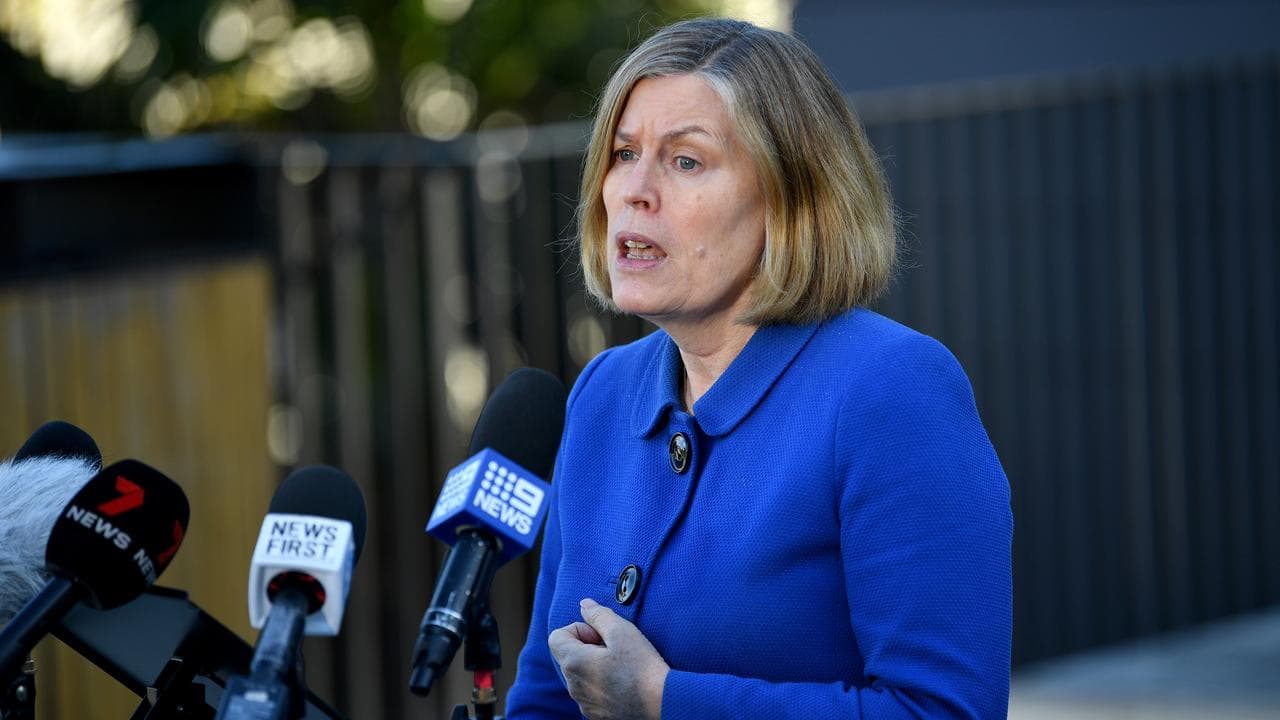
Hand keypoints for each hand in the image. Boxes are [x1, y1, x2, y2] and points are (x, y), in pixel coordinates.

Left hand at [548, 598, 669, 719]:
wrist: (663, 705)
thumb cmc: (642, 667)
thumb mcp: (622, 631)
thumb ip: (598, 615)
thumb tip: (584, 605)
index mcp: (574, 663)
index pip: (556, 637)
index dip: (578, 629)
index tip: (600, 635)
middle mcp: (573, 686)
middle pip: (569, 656)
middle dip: (587, 647)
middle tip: (615, 648)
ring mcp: (583, 703)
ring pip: (580, 676)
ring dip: (595, 666)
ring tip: (622, 666)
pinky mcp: (596, 715)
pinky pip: (591, 694)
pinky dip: (602, 685)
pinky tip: (625, 683)